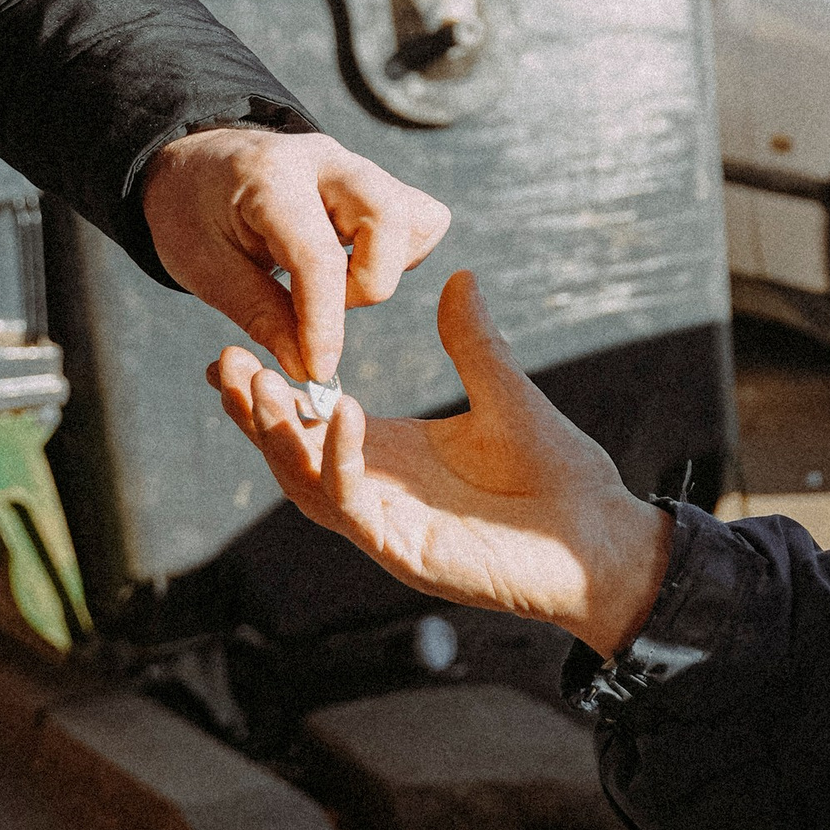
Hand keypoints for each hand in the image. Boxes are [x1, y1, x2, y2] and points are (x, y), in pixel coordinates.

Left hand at [143, 124, 449, 384]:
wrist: (196, 167)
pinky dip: (399, 256)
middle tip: (324, 308)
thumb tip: (308, 367)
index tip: (317, 370)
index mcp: (269, 176)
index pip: (316, 256)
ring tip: (334, 285)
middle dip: (367, 284)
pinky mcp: (378, 182)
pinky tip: (353, 265)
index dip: (323, 323)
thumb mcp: (203, 268)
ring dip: (385, 269)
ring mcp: (357, 167)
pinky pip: (421, 221)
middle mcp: (324, 160)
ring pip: (416, 221)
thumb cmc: (192, 215)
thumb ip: (259, 315)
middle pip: (390, 221)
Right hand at [208, 268, 673, 654]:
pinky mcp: (408, 552)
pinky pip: (357, 504)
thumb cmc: (561, 479)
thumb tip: (459, 277)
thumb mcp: (508, 396)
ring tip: (260, 382)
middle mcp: (381, 490)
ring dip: (279, 434)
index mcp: (395, 454)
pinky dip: (342, 459)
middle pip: (293, 452)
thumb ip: (474, 344)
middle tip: (225, 360)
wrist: (605, 541)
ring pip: (308, 482)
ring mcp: (390, 525)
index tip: (239, 345)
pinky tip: (339, 411)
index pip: (313, 420)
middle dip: (255, 409)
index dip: (274, 389)